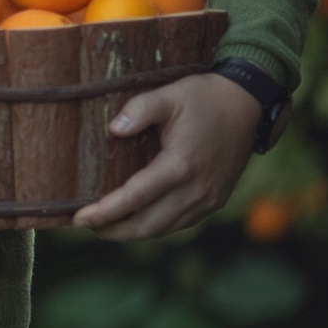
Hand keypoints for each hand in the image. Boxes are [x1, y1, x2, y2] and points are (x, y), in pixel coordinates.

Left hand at [71, 71, 258, 238]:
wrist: (248, 104)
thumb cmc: (204, 97)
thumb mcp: (169, 95)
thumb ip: (138, 109)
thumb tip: (113, 129)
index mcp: (181, 165)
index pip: (135, 198)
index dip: (105, 212)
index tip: (79, 218)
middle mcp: (197, 189)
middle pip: (148, 225)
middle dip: (114, 230)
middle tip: (85, 225)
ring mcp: (209, 198)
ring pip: (165, 228)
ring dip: (134, 232)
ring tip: (105, 226)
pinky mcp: (216, 200)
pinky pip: (181, 223)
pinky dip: (156, 226)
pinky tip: (137, 218)